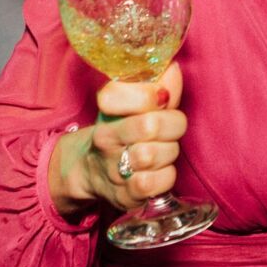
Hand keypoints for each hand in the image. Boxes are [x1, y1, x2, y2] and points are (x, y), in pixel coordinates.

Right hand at [49, 62, 188, 218]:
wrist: (93, 172)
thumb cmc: (123, 130)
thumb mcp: (135, 103)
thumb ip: (158, 86)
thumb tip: (173, 68)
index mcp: (106, 111)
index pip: (132, 94)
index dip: (157, 94)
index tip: (162, 99)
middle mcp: (105, 140)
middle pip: (150, 125)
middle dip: (171, 126)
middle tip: (169, 130)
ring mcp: (112, 170)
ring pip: (154, 155)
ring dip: (168, 152)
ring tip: (162, 151)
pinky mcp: (124, 197)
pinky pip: (158, 183)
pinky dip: (166, 177)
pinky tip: (159, 172)